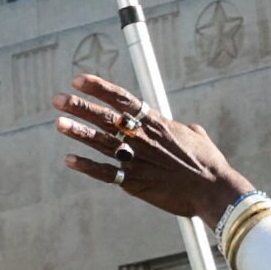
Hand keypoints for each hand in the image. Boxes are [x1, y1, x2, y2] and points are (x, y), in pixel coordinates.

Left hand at [54, 75, 253, 221]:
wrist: (213, 190)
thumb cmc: (210, 164)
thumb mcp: (198, 138)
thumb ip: (186, 130)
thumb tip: (186, 128)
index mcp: (156, 123)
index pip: (122, 98)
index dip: (98, 88)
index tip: (79, 79)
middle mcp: (143, 138)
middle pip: (105, 117)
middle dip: (79, 106)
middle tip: (57, 99)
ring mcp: (137, 159)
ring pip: (100, 142)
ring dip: (77, 132)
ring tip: (58, 123)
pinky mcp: (134, 182)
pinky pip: (104, 172)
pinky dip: (86, 166)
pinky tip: (69, 160)